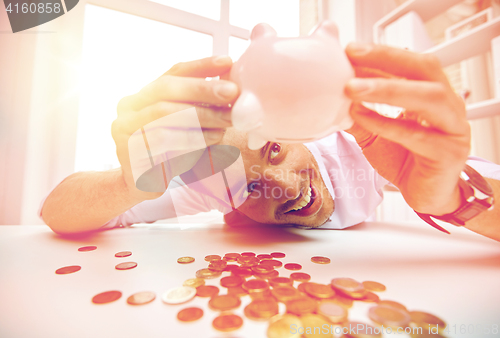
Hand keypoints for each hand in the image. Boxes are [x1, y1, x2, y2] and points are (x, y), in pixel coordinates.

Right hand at [112, 56, 238, 200]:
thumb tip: (230, 86)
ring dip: (202, 115)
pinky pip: (163, 140)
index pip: (172, 72)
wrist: (140, 186)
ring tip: (227, 120)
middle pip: (166, 89)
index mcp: (142, 94)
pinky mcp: (129, 152)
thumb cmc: (169, 153)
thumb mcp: (183, 125)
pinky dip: (192, 137)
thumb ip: (197, 105)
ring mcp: (124, 129)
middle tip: (232, 92)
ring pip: (164, 113)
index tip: (227, 62)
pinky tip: (213, 139)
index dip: (201, 65)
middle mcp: (128, 108)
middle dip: (202, 88)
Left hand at [344, 43, 470, 215]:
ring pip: (428, 98)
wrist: (427, 196)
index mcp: (433, 95)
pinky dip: (386, 123)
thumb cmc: (406, 160)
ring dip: (387, 89)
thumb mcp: (375, 134)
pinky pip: (416, 134)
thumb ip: (359, 115)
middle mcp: (448, 106)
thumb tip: (332, 96)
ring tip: (352, 88)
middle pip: (425, 69)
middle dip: (387, 59)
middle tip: (353, 56)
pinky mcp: (447, 153)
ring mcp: (452, 128)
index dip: (382, 55)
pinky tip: (362, 117)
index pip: (411, 64)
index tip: (350, 51)